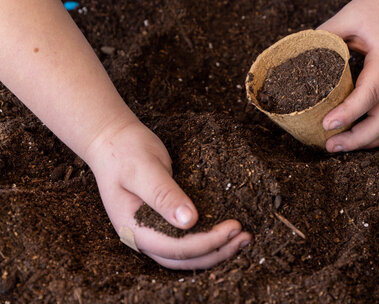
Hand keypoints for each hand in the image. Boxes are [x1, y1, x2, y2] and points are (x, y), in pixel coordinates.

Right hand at [84, 119, 250, 269]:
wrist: (112, 141)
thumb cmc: (125, 152)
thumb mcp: (144, 169)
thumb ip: (164, 194)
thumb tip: (189, 220)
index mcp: (133, 228)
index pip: (176, 247)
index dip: (207, 242)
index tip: (234, 227)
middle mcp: (142, 236)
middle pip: (183, 258)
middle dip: (217, 251)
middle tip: (245, 236)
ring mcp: (151, 231)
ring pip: (186, 255)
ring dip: (215, 250)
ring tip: (243, 238)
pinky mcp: (161, 223)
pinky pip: (185, 240)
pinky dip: (207, 240)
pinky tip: (226, 232)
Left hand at [319, 0, 378, 150]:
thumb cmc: (373, 6)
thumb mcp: (345, 17)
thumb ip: (322, 39)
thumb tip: (296, 63)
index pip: (371, 91)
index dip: (349, 112)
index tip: (327, 124)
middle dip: (358, 137)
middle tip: (329, 146)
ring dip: (369, 141)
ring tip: (340, 147)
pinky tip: (358, 140)